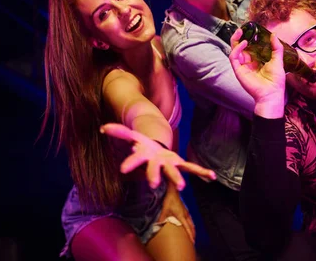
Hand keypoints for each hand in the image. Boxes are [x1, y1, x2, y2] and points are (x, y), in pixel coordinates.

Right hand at [100, 123, 215, 189]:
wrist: (157, 152)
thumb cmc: (143, 145)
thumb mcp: (132, 135)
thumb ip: (119, 132)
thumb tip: (103, 128)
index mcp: (145, 157)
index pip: (135, 160)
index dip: (130, 163)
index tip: (124, 169)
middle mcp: (157, 164)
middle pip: (154, 170)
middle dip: (154, 176)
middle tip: (154, 184)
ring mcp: (169, 165)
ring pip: (174, 173)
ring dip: (178, 179)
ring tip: (183, 186)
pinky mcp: (180, 164)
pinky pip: (192, 168)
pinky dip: (202, 172)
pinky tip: (212, 176)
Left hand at [158, 183, 195, 243]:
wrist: (173, 188)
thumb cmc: (169, 197)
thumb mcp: (164, 208)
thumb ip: (161, 218)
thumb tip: (157, 227)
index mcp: (181, 215)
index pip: (187, 227)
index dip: (190, 235)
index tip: (192, 242)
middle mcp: (185, 213)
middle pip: (191, 226)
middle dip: (192, 234)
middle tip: (193, 242)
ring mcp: (185, 210)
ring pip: (191, 222)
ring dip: (192, 229)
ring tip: (192, 235)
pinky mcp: (184, 208)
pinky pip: (189, 218)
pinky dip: (190, 223)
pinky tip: (189, 224)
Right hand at [229, 28, 285, 116]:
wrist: (272, 93)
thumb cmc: (276, 80)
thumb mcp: (278, 60)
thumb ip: (276, 48)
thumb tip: (273, 34)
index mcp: (257, 61)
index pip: (250, 47)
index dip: (249, 38)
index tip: (250, 30)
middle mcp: (248, 63)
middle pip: (240, 48)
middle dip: (239, 38)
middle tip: (242, 29)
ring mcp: (242, 67)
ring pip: (234, 51)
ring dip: (236, 41)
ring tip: (241, 32)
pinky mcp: (238, 71)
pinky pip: (233, 58)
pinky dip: (237, 50)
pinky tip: (244, 44)